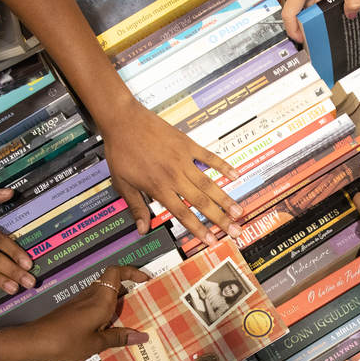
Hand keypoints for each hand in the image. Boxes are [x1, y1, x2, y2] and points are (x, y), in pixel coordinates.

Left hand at [13, 265, 149, 360]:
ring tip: (130, 316)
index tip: (145, 280)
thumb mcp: (96, 344)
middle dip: (129, 288)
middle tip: (143, 302)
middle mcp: (91, 296)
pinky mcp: (72, 310)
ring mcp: (80, 302)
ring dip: (117, 300)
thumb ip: (119, 338)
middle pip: (112, 282)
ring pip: (103, 293)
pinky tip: (109, 326)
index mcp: (100, 300)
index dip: (132, 271)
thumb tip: (142, 336)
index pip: (116, 272)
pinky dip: (105, 309)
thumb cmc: (66, 341)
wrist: (34, 342)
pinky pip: (94, 303)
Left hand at [100, 98, 242, 244]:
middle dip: (220, 218)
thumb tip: (142, 229)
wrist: (123, 120)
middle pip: (202, 202)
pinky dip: (223, 166)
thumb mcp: (122, 183)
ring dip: (225, 199)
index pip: (183, 214)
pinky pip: (209, 157)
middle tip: (234, 230)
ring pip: (208, 184)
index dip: (198, 229)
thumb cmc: (120, 151)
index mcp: (159, 188)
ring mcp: (183, 160)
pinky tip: (235, 175)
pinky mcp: (187, 145)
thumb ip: (136, 207)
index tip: (211, 240)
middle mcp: (174, 176)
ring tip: (239, 211)